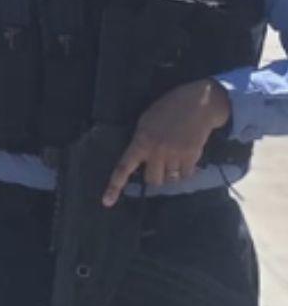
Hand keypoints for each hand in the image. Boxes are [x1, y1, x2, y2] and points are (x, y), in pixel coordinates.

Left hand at [104, 79, 231, 206]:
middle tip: (160, 163)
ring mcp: (175, 154)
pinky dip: (186, 171)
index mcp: (141, 141)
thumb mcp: (146, 121)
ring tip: (174, 157)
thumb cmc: (168, 109)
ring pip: (170, 179)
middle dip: (155, 175)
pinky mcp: (192, 156)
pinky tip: (187, 158)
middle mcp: (156, 151)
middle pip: (152, 179)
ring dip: (171, 173)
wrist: (198, 103)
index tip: (107, 202)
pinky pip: (186, 175)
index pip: (124, 167)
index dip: (114, 185)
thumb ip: (141, 141)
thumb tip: (141, 160)